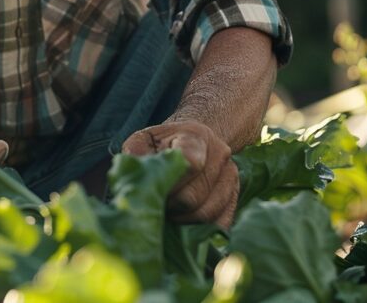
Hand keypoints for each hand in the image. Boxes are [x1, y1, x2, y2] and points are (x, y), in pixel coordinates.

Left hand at [121, 121, 238, 226]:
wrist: (195, 142)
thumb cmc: (163, 144)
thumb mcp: (144, 140)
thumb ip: (135, 155)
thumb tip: (132, 178)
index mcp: (196, 136)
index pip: (190, 163)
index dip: (170, 184)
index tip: (154, 191)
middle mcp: (219, 154)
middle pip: (194, 196)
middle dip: (170, 207)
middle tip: (155, 208)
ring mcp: (230, 176)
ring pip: (207, 213)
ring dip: (182, 221)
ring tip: (167, 214)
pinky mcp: (235, 196)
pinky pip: (220, 223)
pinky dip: (200, 230)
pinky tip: (184, 226)